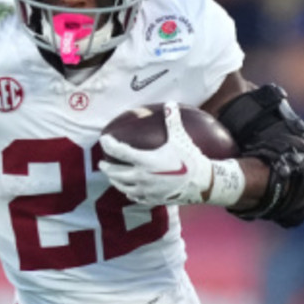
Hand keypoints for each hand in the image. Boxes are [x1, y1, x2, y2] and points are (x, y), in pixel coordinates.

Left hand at [98, 102, 213, 205]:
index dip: (109, 144)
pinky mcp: (152, 199)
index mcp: (145, 160)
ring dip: (114, 181)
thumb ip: (172, 120)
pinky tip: (128, 190)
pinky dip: (129, 192)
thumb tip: (171, 103)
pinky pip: (135, 197)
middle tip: (102, 163)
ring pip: (122, 186)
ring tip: (111, 176)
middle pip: (116, 172)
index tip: (103, 140)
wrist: (201, 183)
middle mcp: (142, 177)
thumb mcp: (180, 138)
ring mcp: (146, 190)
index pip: (120, 152)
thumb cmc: (190, 158)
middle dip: (107, 168)